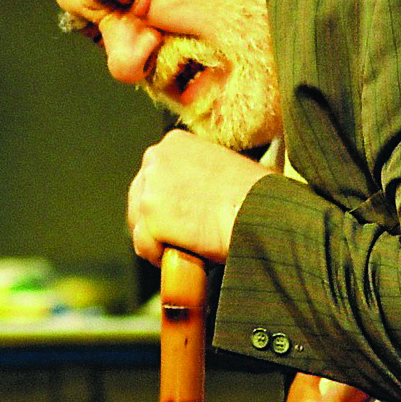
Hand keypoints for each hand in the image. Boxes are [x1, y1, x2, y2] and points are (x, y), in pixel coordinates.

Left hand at [127, 130, 273, 263]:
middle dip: (155, 221)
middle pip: (139, 198)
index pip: (154, 176)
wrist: (261, 213)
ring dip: (158, 241)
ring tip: (186, 249)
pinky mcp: (151, 216)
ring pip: (140, 224)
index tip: (183, 217)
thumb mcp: (224, 168)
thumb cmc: (257, 196)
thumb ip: (199, 174)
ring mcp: (151, 188)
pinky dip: (159, 257)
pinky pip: (145, 245)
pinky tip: (182, 258)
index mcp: (174, 143)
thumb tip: (194, 197)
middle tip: (181, 238)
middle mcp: (156, 158)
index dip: (166, 202)